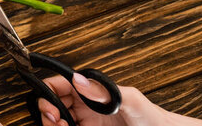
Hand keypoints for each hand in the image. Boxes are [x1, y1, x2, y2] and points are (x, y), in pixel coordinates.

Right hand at [38, 75, 201, 125]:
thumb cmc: (153, 118)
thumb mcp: (131, 100)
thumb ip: (105, 91)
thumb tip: (79, 80)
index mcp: (92, 91)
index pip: (60, 84)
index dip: (49, 92)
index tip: (50, 106)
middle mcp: (85, 106)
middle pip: (53, 103)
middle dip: (47, 111)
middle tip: (54, 121)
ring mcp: (86, 122)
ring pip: (57, 121)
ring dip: (52, 124)